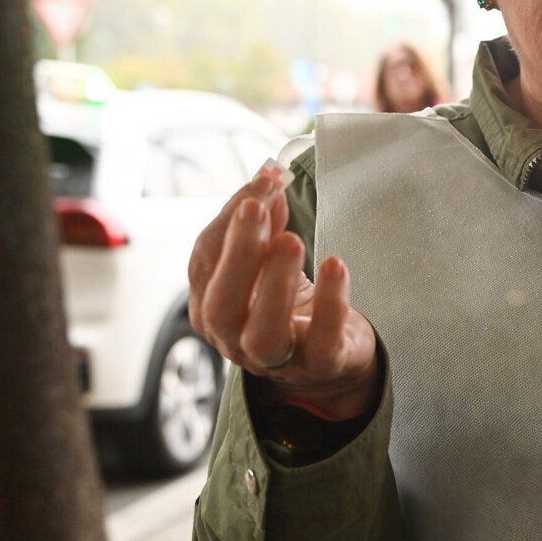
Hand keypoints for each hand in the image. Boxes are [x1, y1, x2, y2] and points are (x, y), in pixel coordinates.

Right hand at [187, 173, 378, 419]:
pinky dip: (329, 304)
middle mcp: (234, 338)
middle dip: (238, 251)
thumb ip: (266, 221)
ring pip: (262, 333)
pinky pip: (321, 344)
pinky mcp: (321, 366)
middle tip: (258, 207)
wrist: (332, 358)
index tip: (264, 180)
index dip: (230, 219)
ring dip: (274, 282)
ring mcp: (276, 360)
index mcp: (211, 306)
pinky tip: (336, 264)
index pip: (206, 261)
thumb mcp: (269, 261)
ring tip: (292, 239)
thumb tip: (270, 174)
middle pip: (221, 304)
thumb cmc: (290, 303)